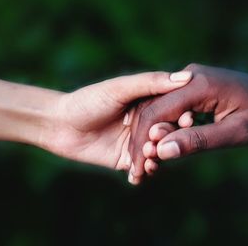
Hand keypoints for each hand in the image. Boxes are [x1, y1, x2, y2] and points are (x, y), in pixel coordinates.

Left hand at [37, 71, 192, 175]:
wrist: (59, 126)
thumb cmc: (88, 100)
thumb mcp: (119, 88)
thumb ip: (150, 82)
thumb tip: (186, 77)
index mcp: (148, 101)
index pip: (174, 109)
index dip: (183, 115)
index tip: (188, 119)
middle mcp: (147, 122)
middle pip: (169, 133)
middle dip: (169, 139)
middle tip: (162, 141)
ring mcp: (138, 142)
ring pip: (159, 152)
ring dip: (159, 156)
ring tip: (150, 157)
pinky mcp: (127, 160)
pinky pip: (144, 168)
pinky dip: (147, 171)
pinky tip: (143, 171)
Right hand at [129, 63, 247, 180]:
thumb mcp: (237, 131)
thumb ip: (199, 140)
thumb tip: (162, 151)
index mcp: (200, 85)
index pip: (158, 112)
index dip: (145, 141)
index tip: (138, 168)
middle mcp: (189, 77)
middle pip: (152, 109)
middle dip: (141, 141)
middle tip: (135, 172)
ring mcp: (188, 80)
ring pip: (156, 108)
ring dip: (148, 136)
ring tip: (143, 166)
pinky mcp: (190, 87)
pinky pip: (168, 108)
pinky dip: (161, 130)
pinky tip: (157, 150)